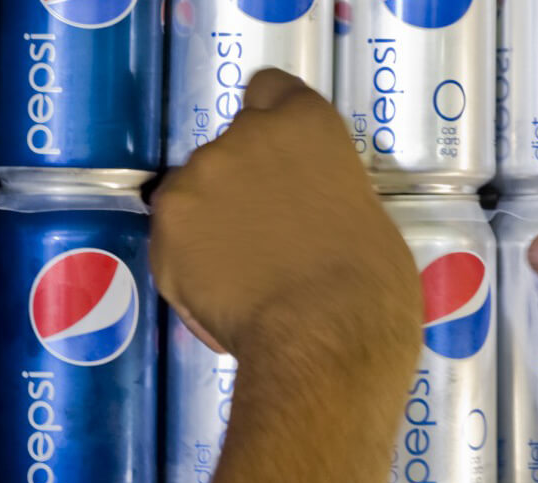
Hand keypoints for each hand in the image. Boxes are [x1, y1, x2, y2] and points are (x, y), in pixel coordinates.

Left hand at [151, 69, 419, 373]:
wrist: (324, 339)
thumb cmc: (371, 285)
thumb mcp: (365, 215)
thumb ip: (324, 192)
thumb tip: (307, 213)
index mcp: (305, 125)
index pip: (271, 89)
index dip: (273, 125)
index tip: (281, 161)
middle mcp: (244, 137)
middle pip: (232, 148)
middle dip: (242, 184)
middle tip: (268, 236)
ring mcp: (198, 181)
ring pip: (196, 194)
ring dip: (213, 224)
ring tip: (244, 278)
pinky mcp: (166, 230)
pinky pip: (175, 243)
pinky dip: (192, 266)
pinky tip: (225, 300)